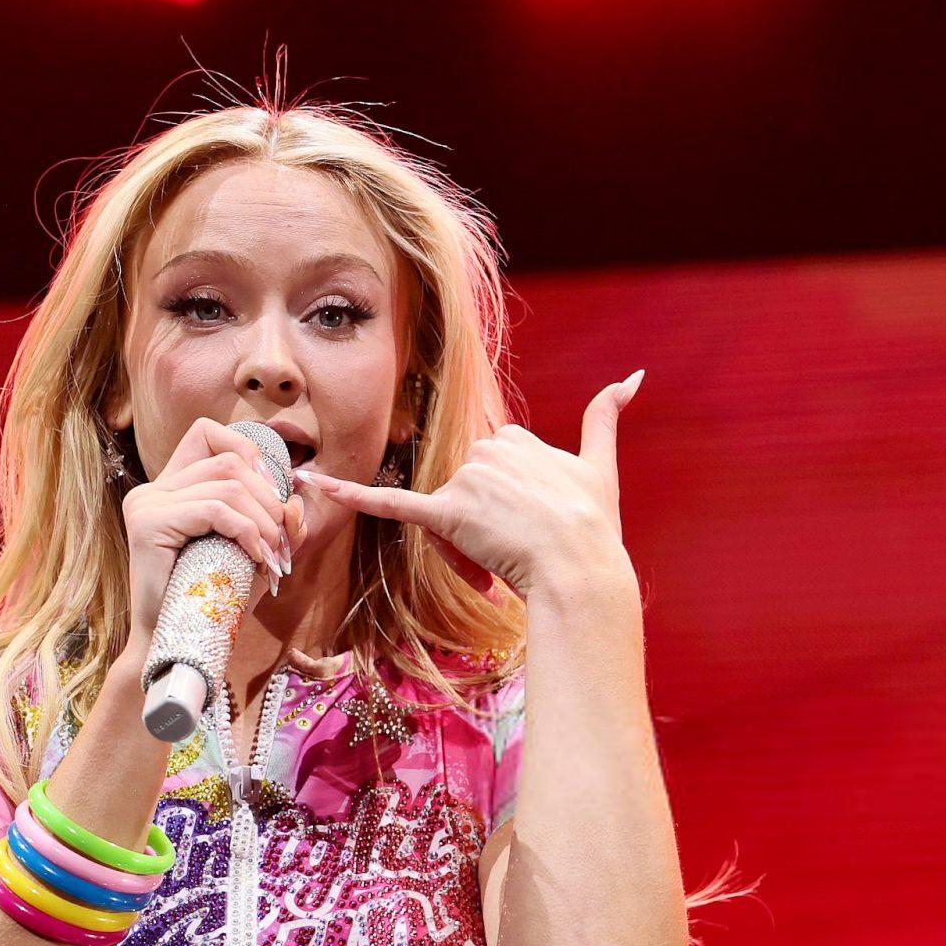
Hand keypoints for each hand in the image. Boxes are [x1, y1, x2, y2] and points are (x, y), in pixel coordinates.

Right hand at [119, 418, 308, 655]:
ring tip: (274, 556)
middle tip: (283, 542)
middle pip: (229, 461)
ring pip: (227, 484)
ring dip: (265, 520)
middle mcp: (152, 490)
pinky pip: (214, 510)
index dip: (250, 453)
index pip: (209, 434)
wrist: (175, 646)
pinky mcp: (148, 525)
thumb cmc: (212, 603)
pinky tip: (258, 559)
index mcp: (170, 488)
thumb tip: (296, 502)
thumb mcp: (251, 554)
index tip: (274, 496)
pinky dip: (248, 532)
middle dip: (270, 498)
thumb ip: (274, 525)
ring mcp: (146, 504)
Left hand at [294, 372, 644, 601]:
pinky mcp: (448, 513)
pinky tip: (310, 484)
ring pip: (447, 510)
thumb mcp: (599, 467)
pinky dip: (348, 493)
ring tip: (503, 552)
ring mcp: (467, 481)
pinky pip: (390, 501)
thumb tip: (635, 375)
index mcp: (514, 437)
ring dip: (466, 538)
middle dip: (482, 522)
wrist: (581, 571)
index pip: (489, 471)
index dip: (506, 504)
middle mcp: (488, 450)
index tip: (532, 524)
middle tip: (520, 543)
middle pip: (463, 489)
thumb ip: (605, 417)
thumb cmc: (592, 528)